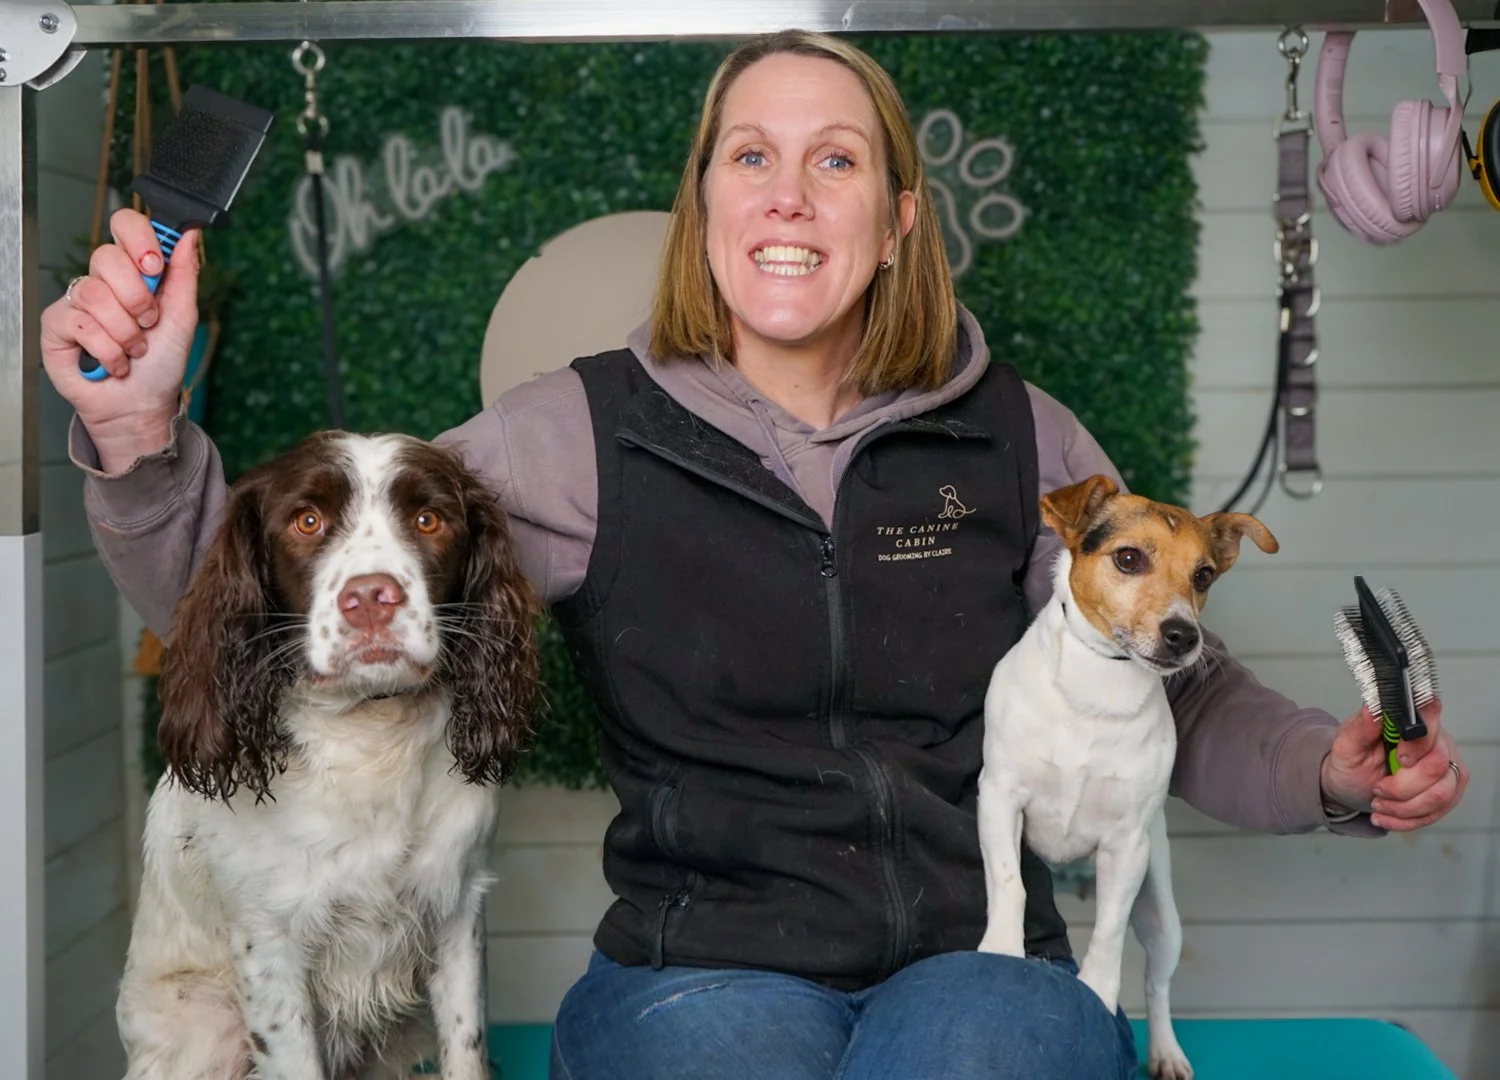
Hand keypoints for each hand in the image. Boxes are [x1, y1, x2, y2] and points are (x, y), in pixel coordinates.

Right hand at [39, 207, 201, 471]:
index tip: (154, 267)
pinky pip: (79, 322)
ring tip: (133, 349)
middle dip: (137, 299)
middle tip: (147, 324)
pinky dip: (106, 349)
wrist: (142, 404)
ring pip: (95, 294)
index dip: (139, 240)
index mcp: (134, 271)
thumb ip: (185, 273)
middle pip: (107, 257)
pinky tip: (112, 362)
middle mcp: (102, 280)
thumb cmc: (161, 363)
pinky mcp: (57, 324)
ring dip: (125, 332)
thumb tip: (188, 233)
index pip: (124, 225)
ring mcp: (76, 300)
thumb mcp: (183, 316)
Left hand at [1320, 699, 1465, 831]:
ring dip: (1404, 807)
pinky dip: (1407, 819)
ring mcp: (1448, 766)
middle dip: (1402, 786)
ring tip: (1379, 804)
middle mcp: (1437, 740)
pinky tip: (1387, 815)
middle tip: (1378, 789)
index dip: (1417, 744)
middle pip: (1436, 766)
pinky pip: (1439, 811)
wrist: (1353, 785)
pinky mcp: (1450, 790)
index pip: (1431, 720)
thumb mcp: (1346, 745)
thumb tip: (1372, 708)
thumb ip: (1361, 727)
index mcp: (1412, 720)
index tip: (1399, 758)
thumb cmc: (1352, 761)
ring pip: (1441, 794)